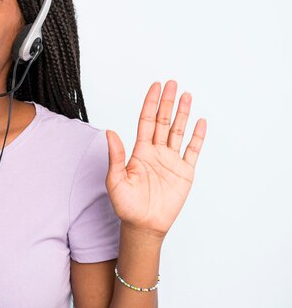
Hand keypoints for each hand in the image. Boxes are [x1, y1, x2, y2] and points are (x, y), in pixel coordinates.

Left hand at [105, 80, 206, 238]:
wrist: (144, 226)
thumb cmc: (126, 205)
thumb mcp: (115, 180)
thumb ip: (115, 156)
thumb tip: (109, 132)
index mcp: (140, 151)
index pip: (146, 121)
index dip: (150, 104)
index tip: (155, 86)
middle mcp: (156, 152)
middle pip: (163, 121)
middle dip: (168, 102)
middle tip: (173, 83)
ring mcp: (171, 161)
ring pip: (178, 132)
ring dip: (183, 114)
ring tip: (187, 95)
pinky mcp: (184, 172)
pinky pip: (192, 151)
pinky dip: (198, 137)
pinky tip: (200, 122)